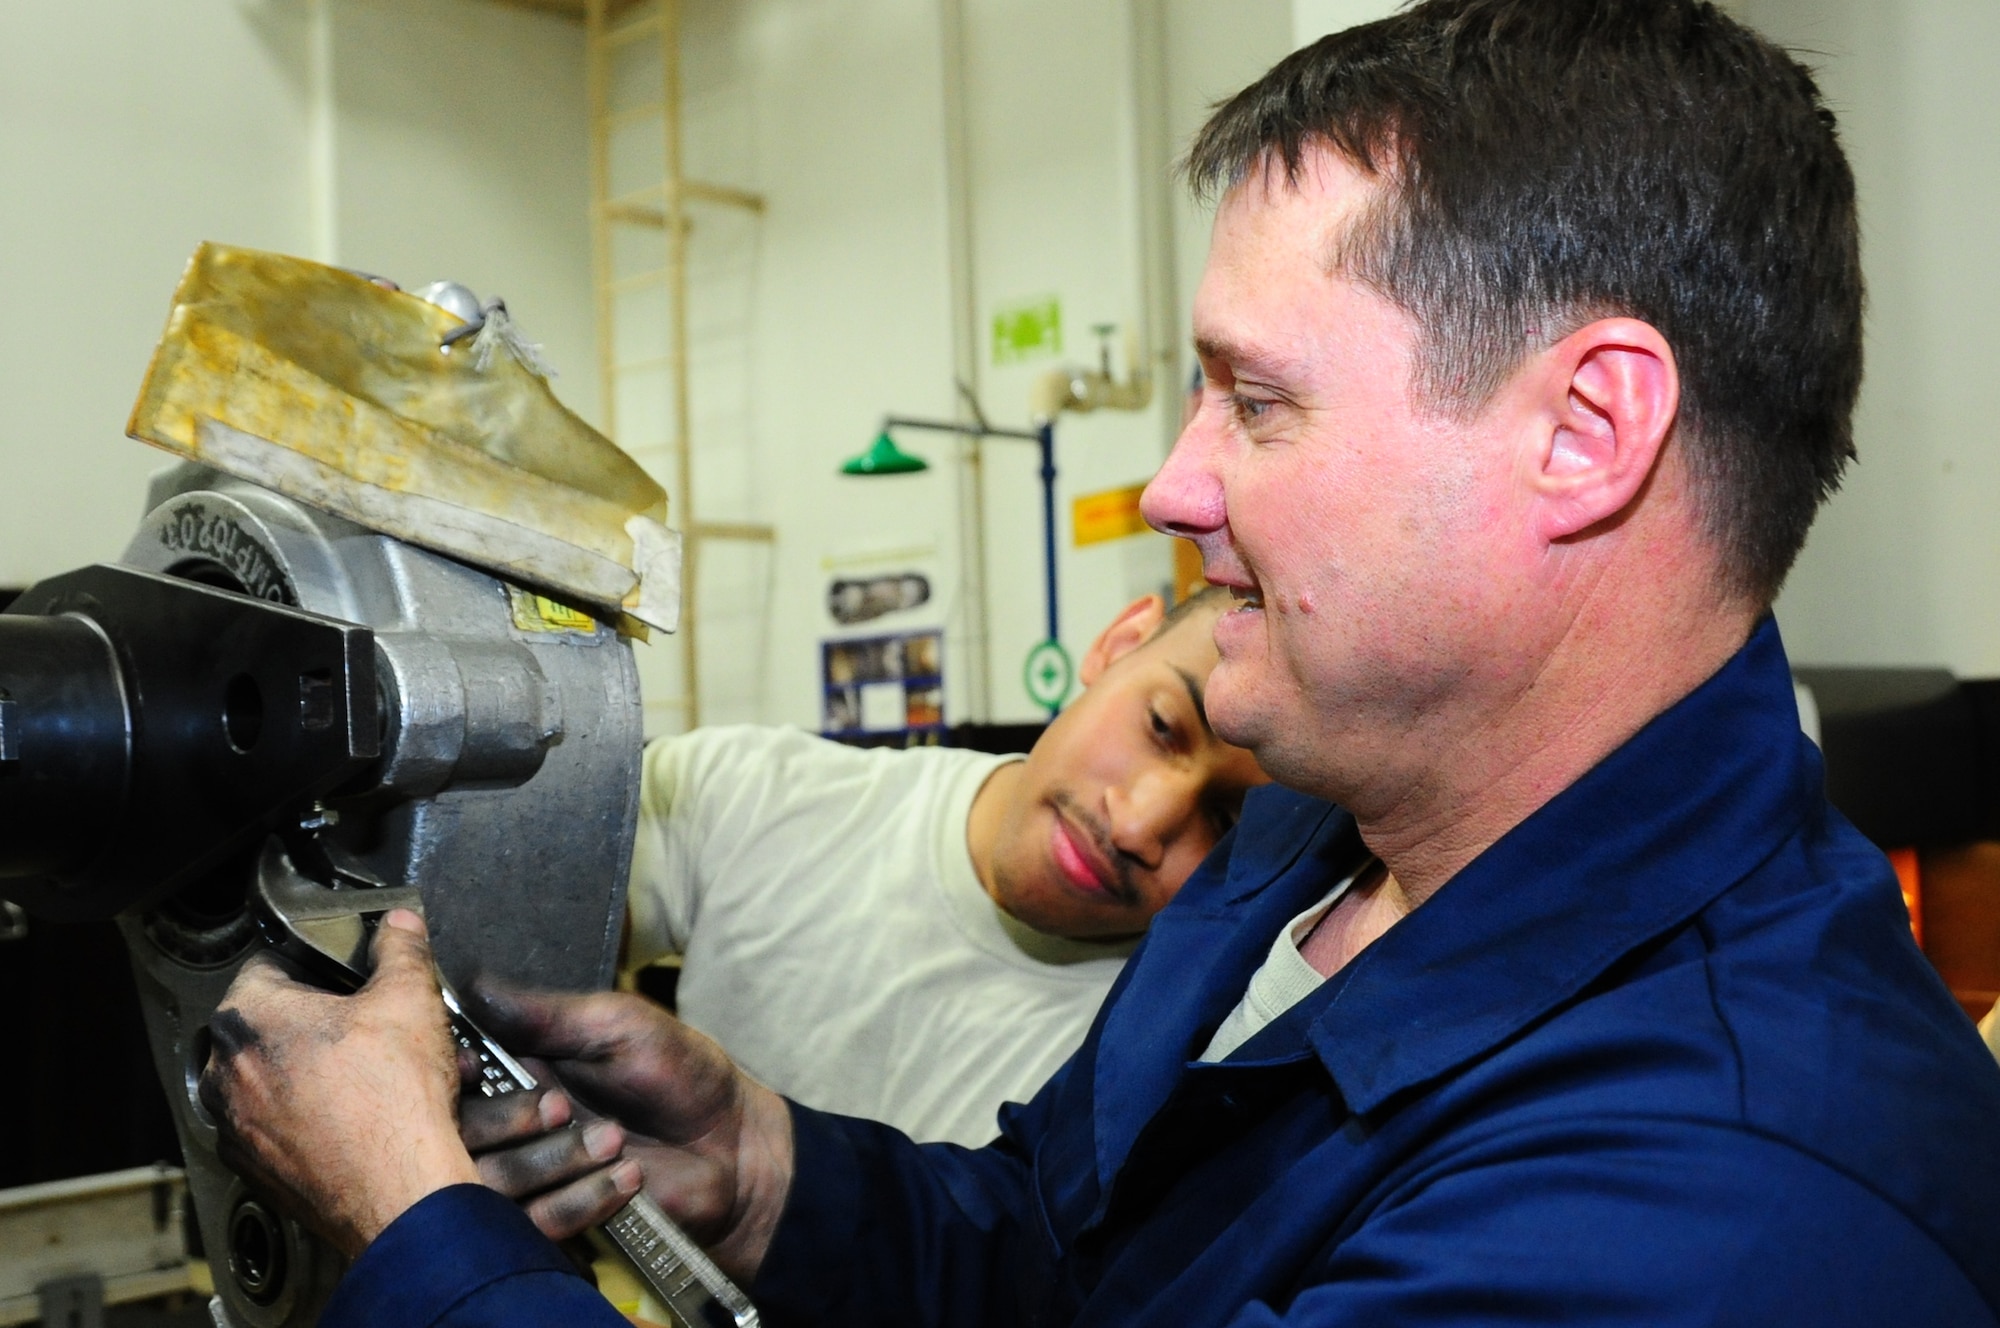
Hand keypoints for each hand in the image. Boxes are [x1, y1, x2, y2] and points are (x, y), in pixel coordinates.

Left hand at [198, 911, 481, 1256]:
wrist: (400, 1194)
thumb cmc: (394, 1100)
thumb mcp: (412, 1000)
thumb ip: (401, 950)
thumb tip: (398, 926)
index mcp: (248, 1016)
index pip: (268, 963)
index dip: (316, 965)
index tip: (345, 978)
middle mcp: (224, 1070)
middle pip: (270, 1023)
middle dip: (316, 1022)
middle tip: (366, 1029)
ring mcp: (234, 1125)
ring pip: (271, 1077)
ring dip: (309, 1071)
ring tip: (367, 1077)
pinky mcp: (253, 1168)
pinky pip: (275, 1125)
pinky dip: (306, 1118)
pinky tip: (354, 1118)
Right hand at [466, 984, 793, 1281]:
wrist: (733, 1147)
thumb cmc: (680, 1074)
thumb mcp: (618, 1025)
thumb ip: (543, 1013)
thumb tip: (469, 983)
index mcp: (517, 1066)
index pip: (449, 1074)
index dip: (453, 1073)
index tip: (475, 1067)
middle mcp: (510, 1122)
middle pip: (454, 1134)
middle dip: (509, 1120)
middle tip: (562, 1106)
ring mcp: (529, 1176)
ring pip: (492, 1182)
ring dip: (554, 1160)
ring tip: (614, 1138)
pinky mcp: (553, 1223)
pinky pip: (534, 1225)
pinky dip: (581, 1198)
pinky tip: (628, 1175)